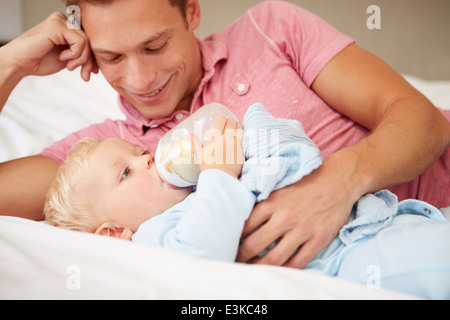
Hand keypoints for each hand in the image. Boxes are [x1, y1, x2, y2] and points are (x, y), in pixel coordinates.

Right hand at [2, 12, 96, 80]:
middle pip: (90, 41)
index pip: (89, 40)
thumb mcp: (68, 60)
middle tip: (84, 75)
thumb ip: (82, 56)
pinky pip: (79, 42)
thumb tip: (99, 64)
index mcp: (67, 26)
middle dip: (89, 61)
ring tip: (69, 66)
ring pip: (87, 42)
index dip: (93, 57)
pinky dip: (75, 55)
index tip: (91, 72)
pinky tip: (63, 58)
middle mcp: (64, 20)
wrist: (20, 63)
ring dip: (81, 59)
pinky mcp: (57, 26)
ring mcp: (60, 21)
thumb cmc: (40, 61)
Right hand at [196, 117, 244, 178]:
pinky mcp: (242, 151)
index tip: (221, 120)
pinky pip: (244, 139)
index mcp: (214, 139)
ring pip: (239, 129)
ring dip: (237, 126)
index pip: (220, 122)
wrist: (221, 178)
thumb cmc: (208, 167)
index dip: (221, 119)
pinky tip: (239, 137)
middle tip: (228, 123)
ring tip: (235, 127)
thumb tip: (189, 134)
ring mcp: (235, 145)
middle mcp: (226, 140)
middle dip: (230, 121)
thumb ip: (195, 143)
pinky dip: (242, 135)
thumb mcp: (199, 155)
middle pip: (231, 123)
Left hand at [237, 153, 359, 267]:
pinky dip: (285, 269)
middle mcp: (285, 217)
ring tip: (253, 267)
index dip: (234, 237)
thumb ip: (262, 201)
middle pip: (255, 245)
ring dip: (260, 266)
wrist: (338, 180)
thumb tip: (241, 214)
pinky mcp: (318, 239)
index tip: (230, 242)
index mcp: (271, 202)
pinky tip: (278, 269)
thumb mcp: (279, 186)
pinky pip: (298, 262)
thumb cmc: (305, 182)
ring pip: (274, 258)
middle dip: (242, 255)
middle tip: (236, 259)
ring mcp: (302, 230)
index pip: (245, 226)